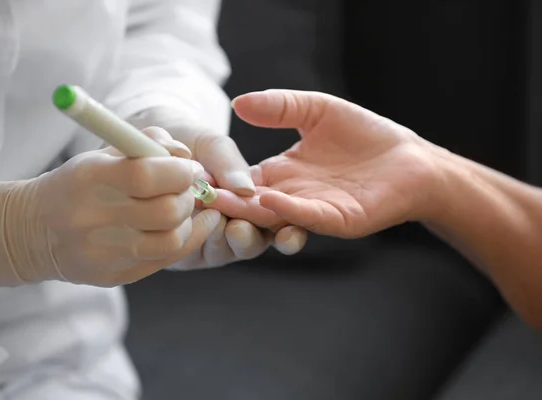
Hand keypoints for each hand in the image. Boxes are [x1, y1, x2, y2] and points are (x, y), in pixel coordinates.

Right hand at [0, 129, 220, 290]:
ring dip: (188, 220)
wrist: (35, 231)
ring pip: (172, 240)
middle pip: (167, 212)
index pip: (147, 176)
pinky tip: (191, 225)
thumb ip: (147, 143)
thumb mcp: (103, 153)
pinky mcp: (115, 275)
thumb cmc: (79, 184)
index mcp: (90, 178)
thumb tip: (188, 159)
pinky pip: (166, 259)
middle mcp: (95, 219)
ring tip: (182, 208)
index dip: (180, 172)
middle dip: (188, 196)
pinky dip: (187, 239)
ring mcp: (104, 253)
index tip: (189, 168)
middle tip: (187, 188)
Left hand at [128, 108, 307, 264]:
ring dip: (222, 238)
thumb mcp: (212, 145)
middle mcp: (239, 224)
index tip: (289, 233)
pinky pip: (196, 254)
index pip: (279, 223)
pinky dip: (197, 240)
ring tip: (219, 223)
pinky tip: (195, 224)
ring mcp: (213, 241)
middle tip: (239, 226)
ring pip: (227, 251)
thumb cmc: (188, 142)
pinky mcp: (186, 253)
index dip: (289, 233)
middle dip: (249, 237)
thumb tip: (245, 189)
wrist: (147, 146)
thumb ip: (229, 163)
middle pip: (255, 242)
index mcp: (255, 201)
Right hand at [212, 90, 440, 238]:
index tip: (191, 173)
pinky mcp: (338, 221)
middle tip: (195, 195)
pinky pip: (308, 216)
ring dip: (248, 211)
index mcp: (281, 174)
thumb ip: (279, 107)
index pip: (241, 179)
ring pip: (273, 216)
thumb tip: (237, 103)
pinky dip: (288, 211)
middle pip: (250, 202)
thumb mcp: (315, 110)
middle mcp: (291, 196)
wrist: (410, 158)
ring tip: (222, 201)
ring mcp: (313, 211)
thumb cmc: (365, 134)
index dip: (219, 177)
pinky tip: (269, 199)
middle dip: (225, 200)